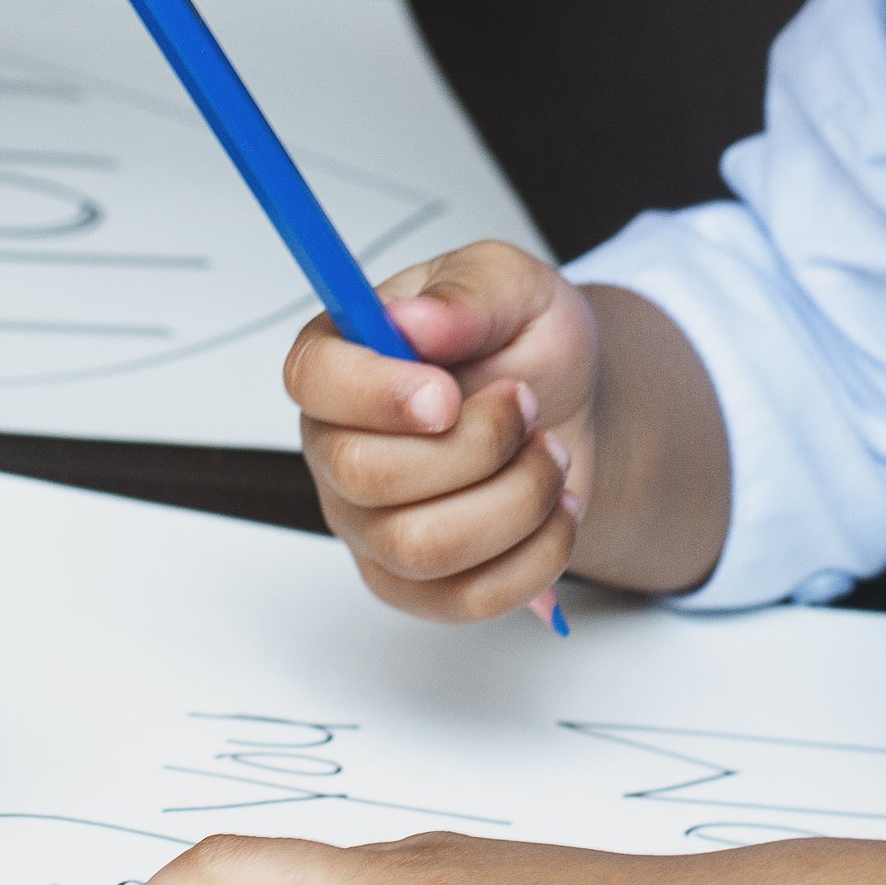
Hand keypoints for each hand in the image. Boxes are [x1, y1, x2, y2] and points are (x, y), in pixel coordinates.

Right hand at [294, 243, 598, 622]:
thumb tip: (416, 320)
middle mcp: (338, 448)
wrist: (573, 411)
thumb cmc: (526, 346)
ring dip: (516, 499)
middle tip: (526, 406)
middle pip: (365, 475)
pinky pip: (466, 598)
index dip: (376, 393)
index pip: (312, 381)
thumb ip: (468, 294)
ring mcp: (369, 526)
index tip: (447, 393)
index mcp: (341, 361)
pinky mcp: (416, 585)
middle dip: (476, 445)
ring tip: (550, 456)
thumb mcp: (514, 286)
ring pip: (422, 546)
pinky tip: (556, 510)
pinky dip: (536, 554)